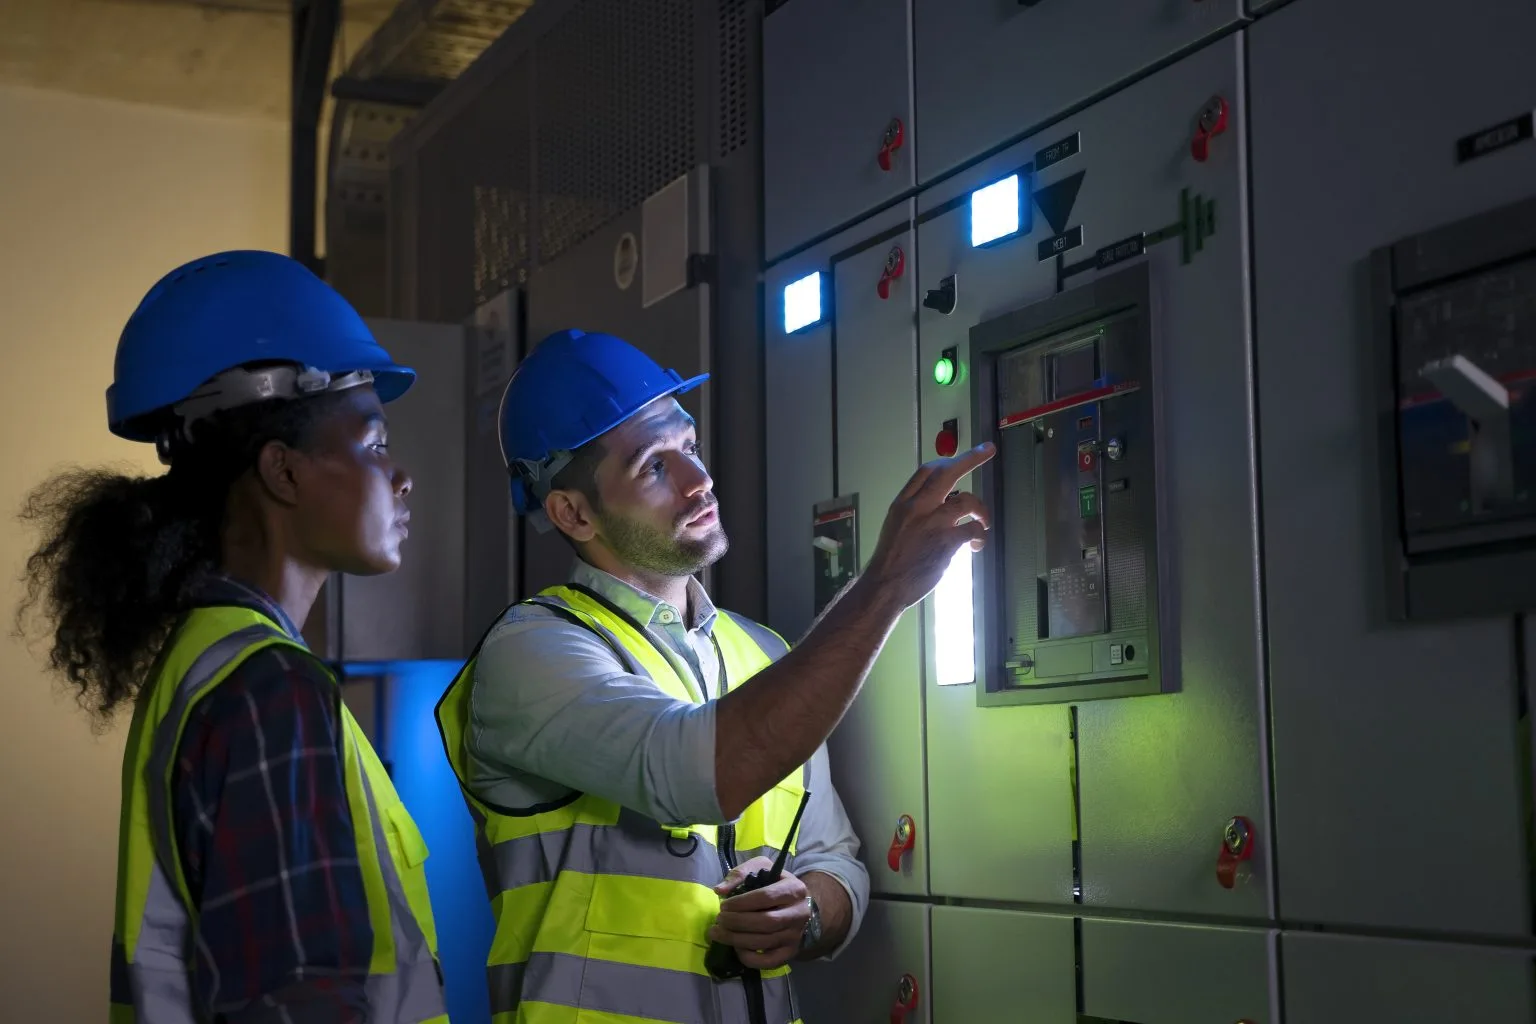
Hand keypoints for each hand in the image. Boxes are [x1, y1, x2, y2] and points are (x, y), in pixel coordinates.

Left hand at [707, 857, 811, 970]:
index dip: (742, 903)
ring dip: (736, 939)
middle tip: (719, 920)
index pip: (766, 897)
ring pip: (765, 942)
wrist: (797, 906)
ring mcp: (796, 935)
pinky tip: (735, 948)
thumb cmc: (775, 884)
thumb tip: (719, 890)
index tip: (723, 905)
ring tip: (718, 933)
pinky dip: (749, 958)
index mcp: (794, 889)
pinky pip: (769, 962)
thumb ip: (740, 874)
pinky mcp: (790, 952)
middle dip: (737, 922)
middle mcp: (799, 914)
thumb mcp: (761, 868)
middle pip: (766, 922)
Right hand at [862, 442, 995, 611]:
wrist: (885, 586)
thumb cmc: (891, 561)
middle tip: (988, 450)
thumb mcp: (896, 526)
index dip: (946, 461)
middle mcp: (917, 508)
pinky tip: (976, 545)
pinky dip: (980, 534)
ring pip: (967, 500)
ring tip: (982, 521)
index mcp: (903, 503)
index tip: (958, 458)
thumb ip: (915, 513)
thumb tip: (940, 505)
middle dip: (971, 458)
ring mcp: (933, 523)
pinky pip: (973, 529)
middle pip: (948, 472)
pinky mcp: (947, 542)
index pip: (926, 471)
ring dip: (981, 510)